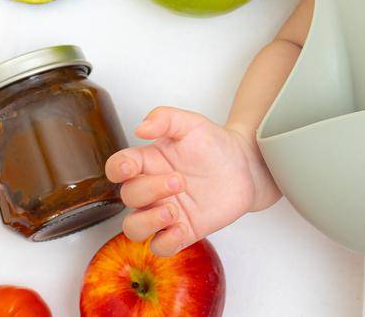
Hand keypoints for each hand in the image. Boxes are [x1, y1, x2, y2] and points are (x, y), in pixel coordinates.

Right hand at [104, 106, 275, 255]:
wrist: (246, 165)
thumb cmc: (214, 144)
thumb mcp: (192, 124)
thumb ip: (166, 118)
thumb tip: (141, 128)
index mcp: (148, 162)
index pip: (117, 168)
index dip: (117, 169)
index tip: (130, 167)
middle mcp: (151, 189)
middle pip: (128, 197)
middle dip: (149, 190)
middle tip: (180, 180)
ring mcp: (165, 211)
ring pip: (134, 228)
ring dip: (148, 222)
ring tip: (174, 210)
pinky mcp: (183, 230)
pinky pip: (160, 247)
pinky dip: (165, 242)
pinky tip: (182, 228)